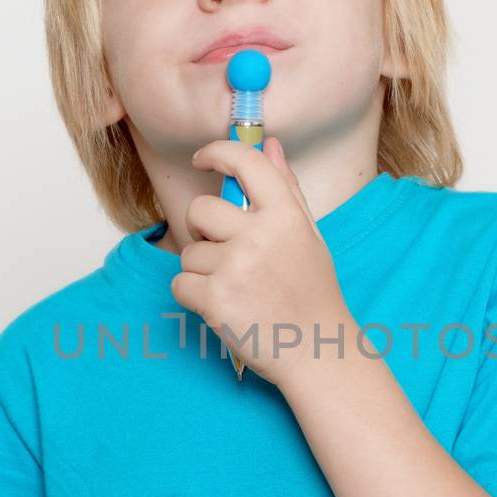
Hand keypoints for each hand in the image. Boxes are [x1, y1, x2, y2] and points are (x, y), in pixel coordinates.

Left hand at [171, 136, 349, 386]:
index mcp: (285, 215)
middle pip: (200, 211)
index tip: (203, 158)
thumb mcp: (308, 235)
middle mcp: (259, 236)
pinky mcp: (215, 299)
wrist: (317, 351)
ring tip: (237, 289)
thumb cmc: (312, 293)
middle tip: (226, 253)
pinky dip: (194, 296)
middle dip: (203, 231)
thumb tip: (269, 144)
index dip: (217, 153)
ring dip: (203, 270)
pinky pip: (180, 283)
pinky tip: (224, 306)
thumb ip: (286, 188)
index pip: (245, 163)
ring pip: (188, 253)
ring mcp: (235, 268)